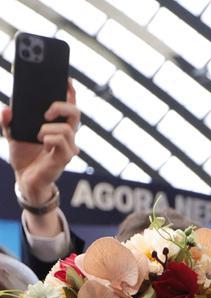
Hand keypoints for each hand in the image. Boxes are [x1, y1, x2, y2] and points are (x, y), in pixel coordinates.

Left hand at [1, 80, 78, 202]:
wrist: (25, 179)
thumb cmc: (24, 156)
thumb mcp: (12, 133)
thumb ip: (9, 120)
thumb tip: (8, 110)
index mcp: (56, 125)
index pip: (68, 104)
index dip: (69, 90)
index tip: (65, 78)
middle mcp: (66, 135)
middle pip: (75, 113)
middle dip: (61, 105)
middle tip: (45, 111)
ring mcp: (68, 147)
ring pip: (67, 128)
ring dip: (48, 128)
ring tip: (37, 135)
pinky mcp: (64, 158)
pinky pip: (61, 141)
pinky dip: (49, 138)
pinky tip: (42, 143)